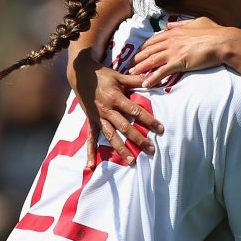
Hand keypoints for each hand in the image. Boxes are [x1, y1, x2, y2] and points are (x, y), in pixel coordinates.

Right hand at [72, 49, 163, 165]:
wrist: (80, 74)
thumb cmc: (102, 75)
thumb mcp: (119, 76)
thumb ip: (136, 80)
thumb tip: (153, 79)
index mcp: (116, 98)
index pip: (135, 111)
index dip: (148, 120)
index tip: (160, 129)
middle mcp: (107, 110)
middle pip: (125, 128)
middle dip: (138, 140)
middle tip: (151, 150)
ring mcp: (98, 118)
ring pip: (111, 136)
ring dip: (121, 149)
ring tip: (131, 161)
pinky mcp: (91, 121)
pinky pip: (91, 138)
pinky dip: (91, 152)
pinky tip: (91, 165)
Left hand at [132, 17, 235, 84]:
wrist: (222, 42)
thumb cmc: (214, 32)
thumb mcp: (197, 22)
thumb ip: (182, 23)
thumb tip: (170, 23)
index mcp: (174, 31)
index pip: (154, 40)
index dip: (144, 47)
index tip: (138, 52)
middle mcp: (171, 40)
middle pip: (149, 50)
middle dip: (138, 58)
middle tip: (129, 65)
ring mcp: (174, 51)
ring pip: (151, 60)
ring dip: (140, 68)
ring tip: (132, 74)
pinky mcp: (179, 62)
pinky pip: (162, 71)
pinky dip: (152, 78)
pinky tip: (146, 84)